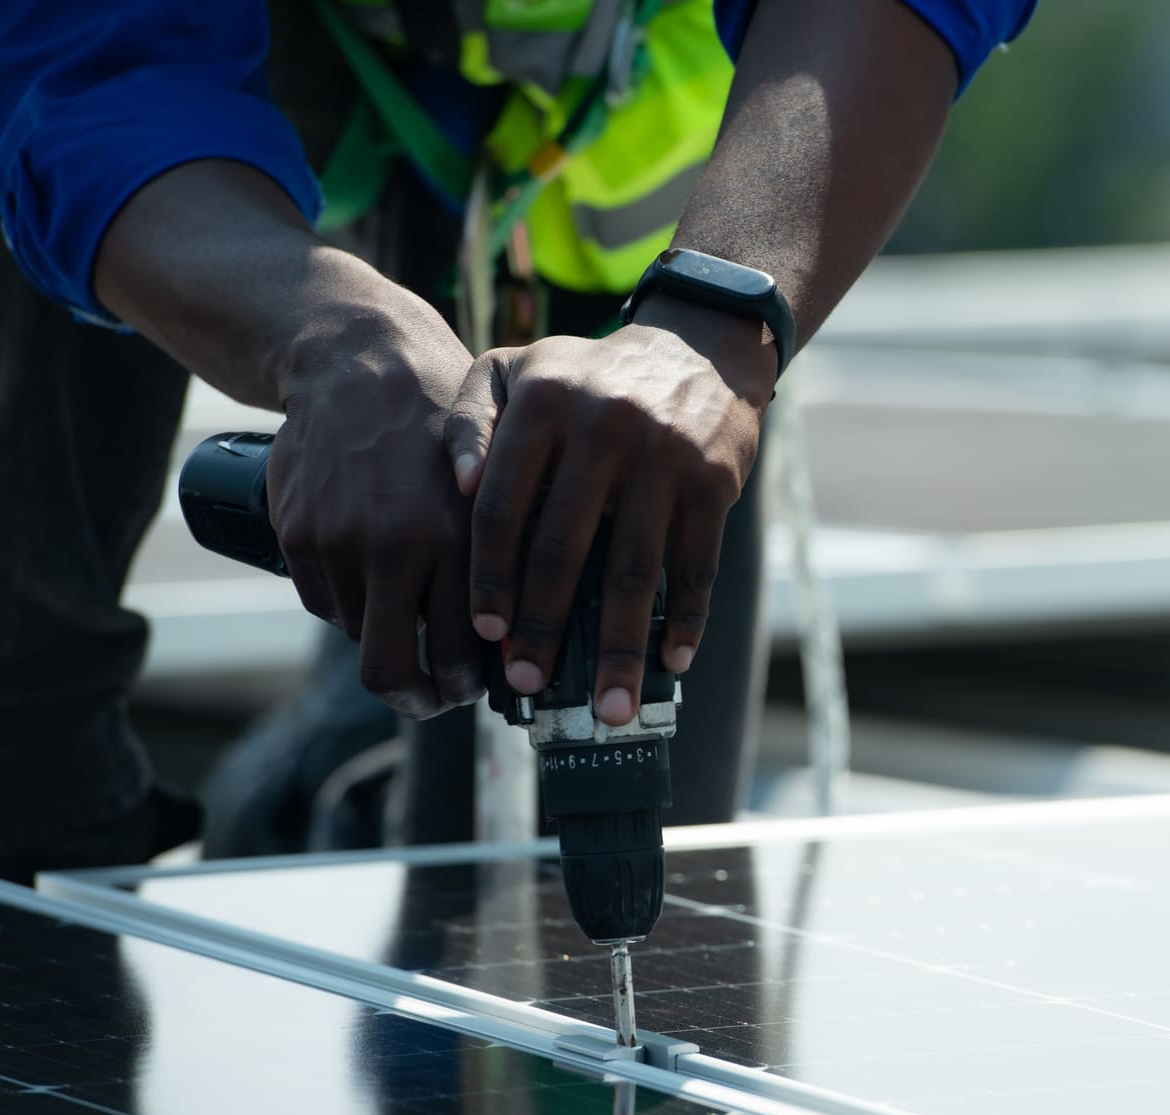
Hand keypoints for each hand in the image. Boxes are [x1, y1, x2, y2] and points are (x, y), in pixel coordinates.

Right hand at [267, 297, 488, 718]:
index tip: (470, 687)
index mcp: (454, 535)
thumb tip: (525, 630)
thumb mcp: (496, 477)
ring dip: (382, 636)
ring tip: (407, 614)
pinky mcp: (298, 534)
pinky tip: (370, 575)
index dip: (461, 687)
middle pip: (390, 672)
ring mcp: (337, 543)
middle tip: (433, 695)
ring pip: (356, 636)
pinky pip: (322, 601)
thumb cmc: (444, 419)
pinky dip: (346, 601)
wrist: (359, 361)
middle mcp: (392, 546)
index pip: (454, 654)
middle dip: (416, 697)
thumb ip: (505, 549)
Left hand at [444, 299, 774, 727]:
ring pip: (633, 571)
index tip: (485, 631)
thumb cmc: (587, 379)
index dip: (490, 575)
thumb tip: (456, 486)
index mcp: (541, 403)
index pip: (503, 505)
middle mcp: (602, 427)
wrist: (697, 351)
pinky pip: (696, 566)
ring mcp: (663, 457)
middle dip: (543, 627)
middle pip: (563, 549)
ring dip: (620, 649)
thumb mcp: (516, 371)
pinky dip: (685, 621)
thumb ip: (469, 419)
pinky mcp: (714, 482)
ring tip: (609, 708)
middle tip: (528, 681)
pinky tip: (671, 664)